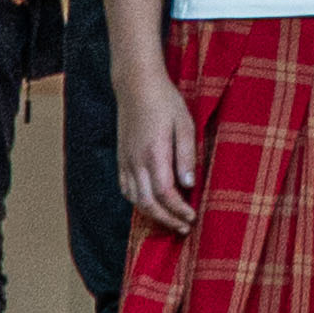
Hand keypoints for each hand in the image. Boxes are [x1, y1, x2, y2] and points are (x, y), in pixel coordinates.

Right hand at [121, 71, 201, 235]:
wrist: (136, 85)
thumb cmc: (165, 101)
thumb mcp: (185, 124)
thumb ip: (187, 156)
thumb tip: (190, 185)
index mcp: (154, 153)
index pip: (165, 193)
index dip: (178, 210)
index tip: (192, 216)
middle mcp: (136, 161)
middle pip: (149, 203)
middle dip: (167, 219)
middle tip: (184, 227)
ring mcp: (126, 161)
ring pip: (135, 199)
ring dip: (153, 215)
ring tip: (171, 220)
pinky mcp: (121, 158)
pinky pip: (126, 189)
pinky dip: (138, 202)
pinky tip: (151, 204)